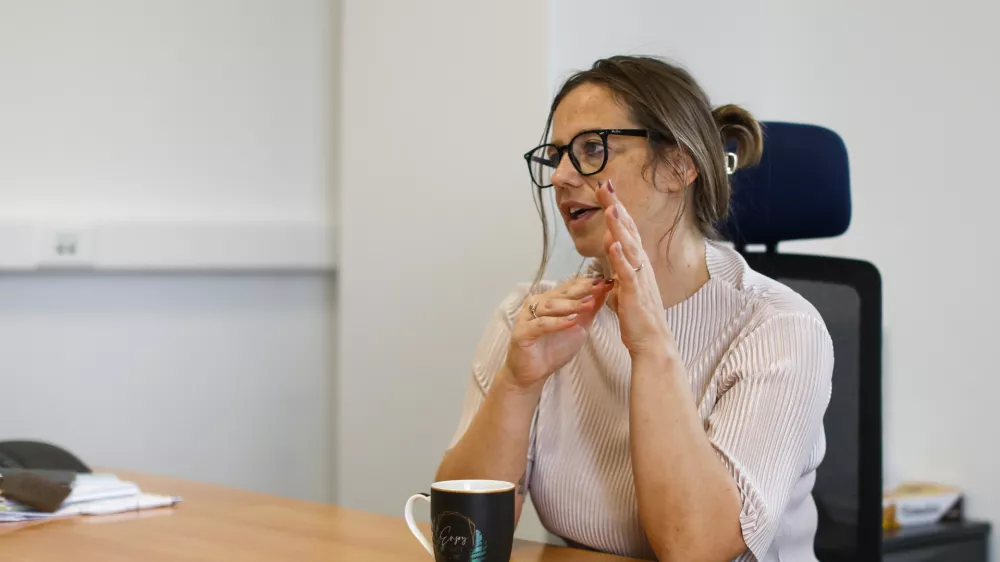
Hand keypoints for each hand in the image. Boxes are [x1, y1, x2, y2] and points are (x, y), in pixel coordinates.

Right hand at [505, 276, 612, 388]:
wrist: (533, 374)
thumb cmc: (553, 349)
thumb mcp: (578, 327)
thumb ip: (590, 309)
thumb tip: (605, 289)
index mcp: (548, 300)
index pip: (568, 287)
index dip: (585, 283)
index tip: (604, 280)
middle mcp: (536, 304)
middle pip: (560, 294)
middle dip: (580, 290)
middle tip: (598, 286)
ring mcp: (527, 317)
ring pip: (551, 306)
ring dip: (571, 304)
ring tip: (589, 303)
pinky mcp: (522, 332)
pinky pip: (541, 325)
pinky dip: (557, 322)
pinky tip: (572, 321)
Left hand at [597, 179, 673, 357]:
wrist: (652, 342)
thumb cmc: (638, 316)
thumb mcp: (624, 284)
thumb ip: (618, 264)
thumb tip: (611, 247)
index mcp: (637, 263)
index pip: (626, 229)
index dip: (616, 208)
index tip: (605, 188)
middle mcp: (640, 265)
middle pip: (628, 230)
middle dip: (616, 206)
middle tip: (604, 184)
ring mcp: (639, 278)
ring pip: (628, 246)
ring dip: (619, 226)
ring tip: (610, 206)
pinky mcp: (635, 294)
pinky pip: (626, 272)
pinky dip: (619, 257)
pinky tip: (613, 243)